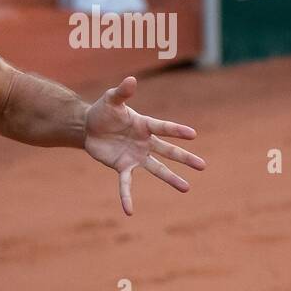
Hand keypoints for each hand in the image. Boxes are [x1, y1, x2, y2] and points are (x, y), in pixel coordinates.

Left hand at [84, 76, 205, 215]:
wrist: (88, 127)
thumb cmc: (104, 111)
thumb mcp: (111, 99)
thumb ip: (122, 92)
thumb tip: (131, 80)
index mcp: (145, 124)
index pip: (164, 128)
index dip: (176, 131)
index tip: (193, 134)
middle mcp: (145, 142)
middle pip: (168, 151)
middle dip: (184, 158)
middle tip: (203, 166)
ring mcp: (135, 156)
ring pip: (157, 168)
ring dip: (171, 178)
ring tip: (187, 188)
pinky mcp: (122, 166)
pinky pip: (126, 184)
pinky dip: (127, 197)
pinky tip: (129, 211)